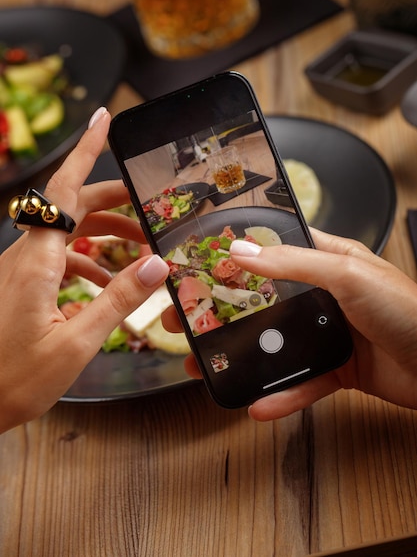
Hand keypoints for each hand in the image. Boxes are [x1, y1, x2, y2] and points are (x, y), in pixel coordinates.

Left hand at [0, 107, 168, 432]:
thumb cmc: (13, 379)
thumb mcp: (76, 343)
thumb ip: (118, 299)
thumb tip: (157, 264)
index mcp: (37, 261)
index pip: (65, 190)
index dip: (86, 151)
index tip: (104, 118)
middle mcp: (26, 255)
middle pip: (74, 206)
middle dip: (115, 202)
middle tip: (150, 209)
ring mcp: (21, 269)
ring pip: (68, 231)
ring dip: (106, 235)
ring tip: (142, 252)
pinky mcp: (21, 284)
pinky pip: (58, 257)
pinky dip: (88, 261)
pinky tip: (107, 284)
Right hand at [179, 229, 416, 419]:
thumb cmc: (408, 309)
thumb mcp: (348, 275)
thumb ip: (293, 264)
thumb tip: (242, 251)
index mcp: (329, 260)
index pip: (275, 250)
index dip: (239, 255)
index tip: (203, 263)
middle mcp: (325, 294)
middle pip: (265, 300)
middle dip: (227, 311)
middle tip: (191, 318)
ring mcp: (330, 332)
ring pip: (276, 343)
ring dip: (245, 356)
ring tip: (209, 365)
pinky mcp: (337, 368)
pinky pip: (302, 382)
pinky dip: (281, 395)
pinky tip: (259, 404)